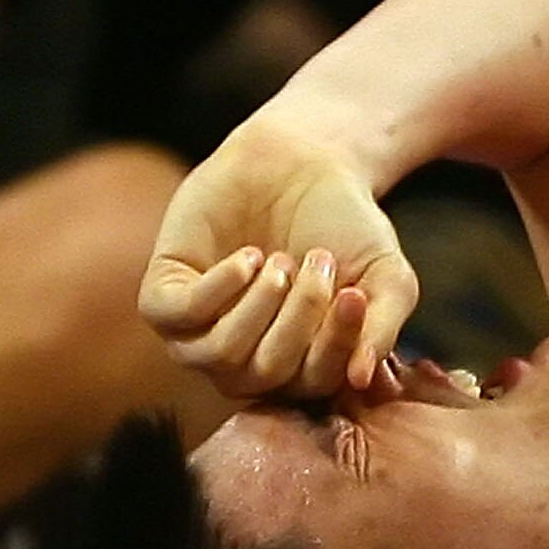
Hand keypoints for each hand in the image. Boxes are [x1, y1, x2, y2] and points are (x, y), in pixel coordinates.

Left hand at [138, 123, 419, 399]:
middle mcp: (246, 362)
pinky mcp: (163, 300)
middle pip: (266, 373)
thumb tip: (361, 378)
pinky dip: (221, 286)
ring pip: (220, 354)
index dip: (334, 345)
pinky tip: (249, 256)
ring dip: (259, 303)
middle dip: (299, 315)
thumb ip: (382, 326)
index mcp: (301, 366)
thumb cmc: (345, 226)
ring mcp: (200, 335)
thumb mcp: (385, 275)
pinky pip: (180, 317)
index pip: (314, 385)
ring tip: (282, 259)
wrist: (301, 163)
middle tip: (319, 262)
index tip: (352, 295)